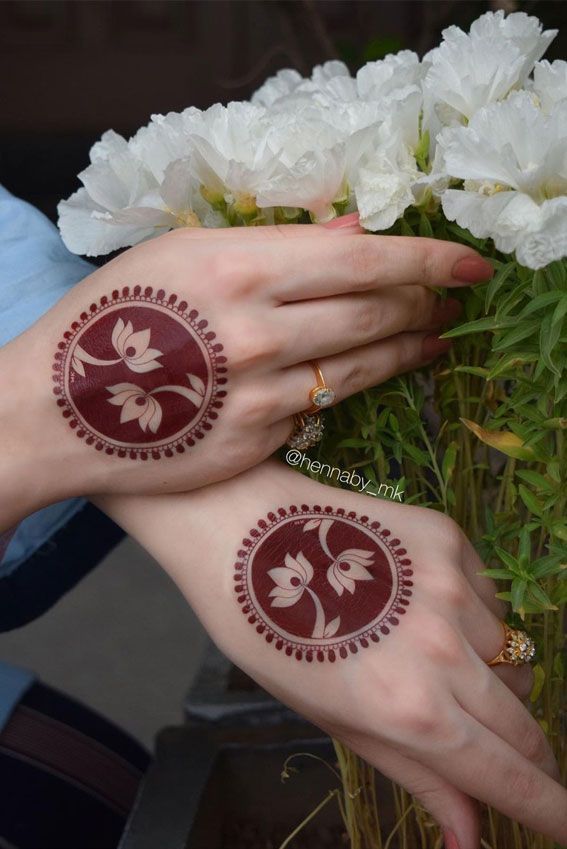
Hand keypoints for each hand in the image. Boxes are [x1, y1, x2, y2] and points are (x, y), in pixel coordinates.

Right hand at [0, 218, 492, 529]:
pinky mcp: (256, 444)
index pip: (363, 260)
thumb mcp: (180, 254)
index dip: (427, 259)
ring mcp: (260, 398)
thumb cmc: (109, 319)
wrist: (55, 411)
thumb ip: (271, 242)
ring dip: (408, 349)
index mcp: (237, 270)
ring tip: (434, 337)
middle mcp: (258, 335)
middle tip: (450, 298)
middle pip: (375, 314)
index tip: (470, 262)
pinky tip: (371, 375)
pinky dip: (354, 386)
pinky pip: (321, 410)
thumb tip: (350, 233)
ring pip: (362, 368)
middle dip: (424, 304)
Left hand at [95, 460, 566, 848]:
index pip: (511, 774)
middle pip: (526, 721)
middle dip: (528, 752)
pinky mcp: (450, 539)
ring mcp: (453, 587)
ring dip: (489, 676)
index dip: (551, 809)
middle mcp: (444, 650)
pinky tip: (419, 605)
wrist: (244, 530)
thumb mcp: (332, 718)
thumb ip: (412, 773)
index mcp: (410, 710)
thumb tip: (470, 836)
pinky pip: (491, 599)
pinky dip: (471, 618)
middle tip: (507, 755)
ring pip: (511, 656)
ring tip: (427, 657)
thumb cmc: (268, 634)